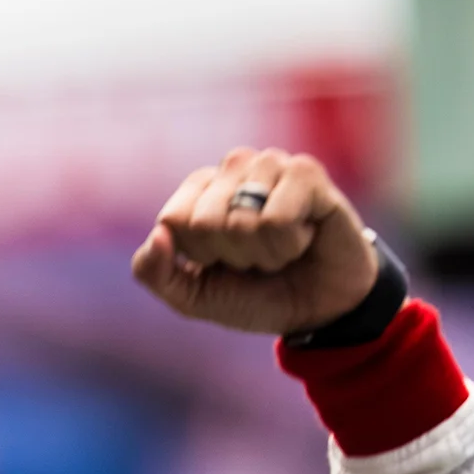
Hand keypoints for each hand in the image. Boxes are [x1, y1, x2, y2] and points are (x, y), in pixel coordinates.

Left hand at [130, 148, 377, 335]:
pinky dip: (289, 244)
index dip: (198, 256)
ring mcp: (270, 164)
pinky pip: (278, 219)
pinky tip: (304, 237)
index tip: (221, 261)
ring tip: (281, 248)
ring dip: (262, 253)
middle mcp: (233, 167)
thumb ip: (155, 273)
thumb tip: (159, 234)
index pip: (172, 221)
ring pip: (242, 222)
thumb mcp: (192, 297)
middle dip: (232, 257)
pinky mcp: (306, 172)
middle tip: (256, 258)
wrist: (317, 308)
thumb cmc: (253, 294)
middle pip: (204, 223)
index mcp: (199, 189)